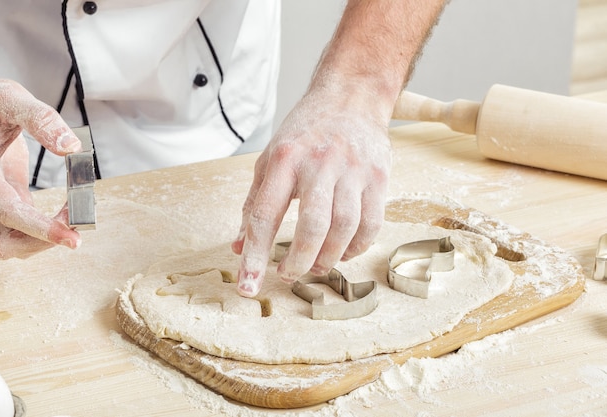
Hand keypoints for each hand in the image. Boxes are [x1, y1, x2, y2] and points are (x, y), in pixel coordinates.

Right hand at [0, 66, 82, 258]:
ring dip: (41, 240)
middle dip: (41, 241)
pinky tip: (65, 213)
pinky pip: (16, 231)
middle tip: (77, 228)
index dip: (38, 227)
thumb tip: (72, 147)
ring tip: (73, 217)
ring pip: (7, 243)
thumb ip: (41, 120)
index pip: (6, 209)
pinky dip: (41, 230)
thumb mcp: (13, 99)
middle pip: (2, 241)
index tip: (71, 236)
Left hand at [232, 85, 391, 296]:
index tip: (248, 287)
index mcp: (284, 159)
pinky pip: (371, 223)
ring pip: (344, 228)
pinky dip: (356, 247)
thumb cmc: (305, 132)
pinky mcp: (378, 177)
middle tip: (288, 275)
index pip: (265, 215)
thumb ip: (254, 203)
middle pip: (312, 226)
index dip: (254, 256)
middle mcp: (319, 164)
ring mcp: (353, 170)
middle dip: (298, 261)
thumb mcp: (270, 159)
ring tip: (315, 266)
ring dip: (328, 258)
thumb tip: (239, 246)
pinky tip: (343, 252)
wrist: (351, 98)